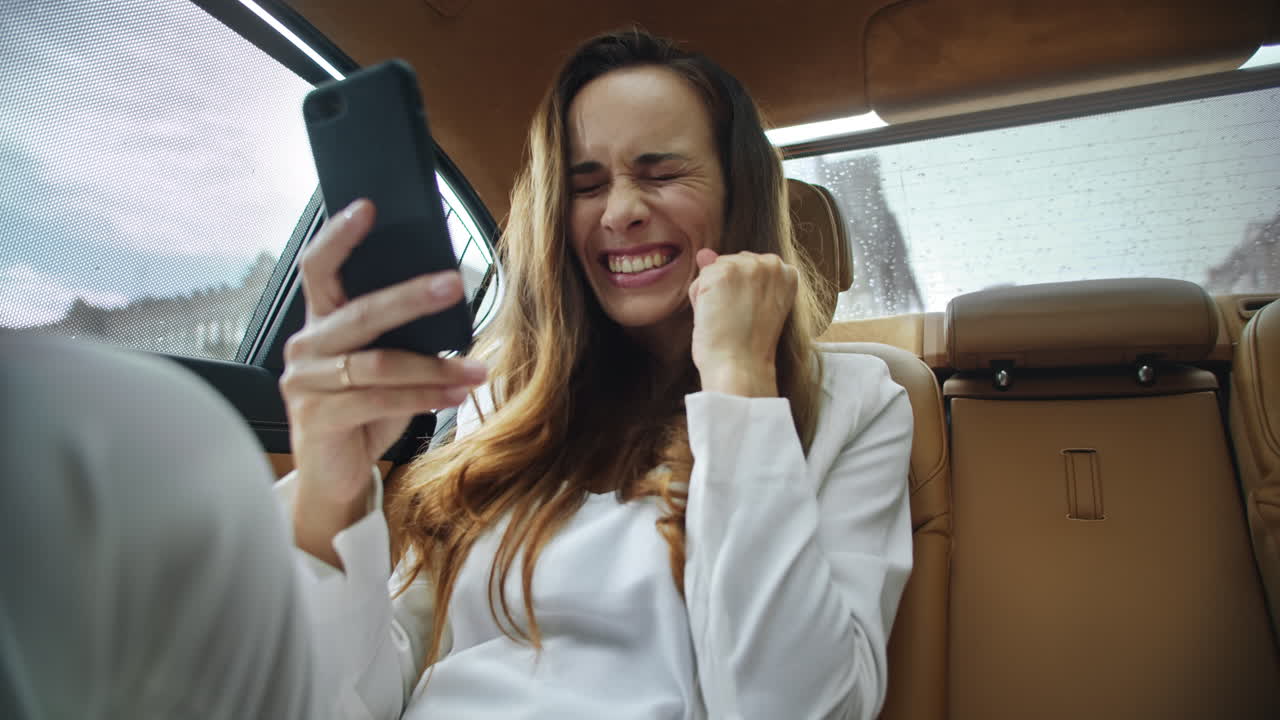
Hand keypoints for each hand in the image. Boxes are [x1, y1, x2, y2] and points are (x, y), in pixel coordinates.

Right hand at [279, 199, 485, 562]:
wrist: (338, 477)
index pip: (319, 268)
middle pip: (361, 312)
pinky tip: (455, 396)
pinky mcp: (317, 419)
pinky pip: (378, 401)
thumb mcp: (382, 366)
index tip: (368, 207)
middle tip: (453, 284)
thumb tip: (448, 296)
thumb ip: (398, 335)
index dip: (339, 236)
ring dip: (436, 367)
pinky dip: (424, 398)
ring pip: (379, 364)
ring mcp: (306, 384)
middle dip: (411, 297)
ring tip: (476, 370)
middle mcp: (306, 348)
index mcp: (320, 324)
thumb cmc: (365, 414)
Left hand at [687, 248, 797, 396]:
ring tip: (728, 319)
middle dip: (726, 289)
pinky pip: (699, 282)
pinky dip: (700, 301)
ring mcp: (746, 266)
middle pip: (730, 263)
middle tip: (738, 318)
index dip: (742, 293)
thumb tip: (705, 253)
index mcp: (786, 272)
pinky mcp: (722, 272)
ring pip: (713, 271)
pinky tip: (715, 317)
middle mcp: (770, 263)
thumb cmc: (749, 345)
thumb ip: (731, 275)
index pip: (749, 266)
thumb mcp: (751, 304)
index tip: (750, 314)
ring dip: (712, 295)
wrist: (742, 366)